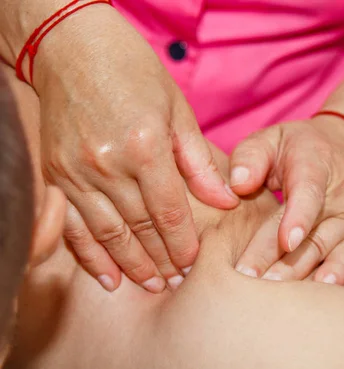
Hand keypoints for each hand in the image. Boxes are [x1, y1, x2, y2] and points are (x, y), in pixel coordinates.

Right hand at [34, 7, 238, 292]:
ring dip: (131, 265)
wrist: (72, 47)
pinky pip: (73, 226)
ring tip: (151, 286)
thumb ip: (199, 161)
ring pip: (108, 234)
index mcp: (145, 146)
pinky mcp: (56, 175)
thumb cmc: (134, 71)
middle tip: (177, 283)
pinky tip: (107, 279)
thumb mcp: (178, 110)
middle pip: (140, 228)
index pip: (169, 211)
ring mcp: (76, 172)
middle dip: (161, 260)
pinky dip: (89, 257)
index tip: (193, 264)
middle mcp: (107, 164)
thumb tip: (227, 200)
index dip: (183, 243)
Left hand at [229, 115, 343, 284]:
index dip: (298, 218)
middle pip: (311, 231)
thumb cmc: (295, 149)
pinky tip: (317, 295)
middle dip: (280, 258)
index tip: (285, 242)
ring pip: (324, 251)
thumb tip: (237, 184)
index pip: (309, 193)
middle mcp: (341, 194)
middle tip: (249, 279)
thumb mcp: (271, 139)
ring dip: (298, 274)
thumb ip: (251, 156)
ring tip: (270, 295)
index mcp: (316, 165)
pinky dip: (331, 278)